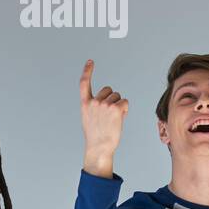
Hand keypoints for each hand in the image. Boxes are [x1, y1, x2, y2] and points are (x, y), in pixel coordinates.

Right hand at [80, 59, 126, 177]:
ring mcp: (104, 104)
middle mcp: (94, 101)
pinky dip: (124, 109)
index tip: (90, 61)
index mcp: (85, 103)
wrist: (99, 147)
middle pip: (109, 90)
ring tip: (112, 120)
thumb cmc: (96, 135)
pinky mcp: (115, 108)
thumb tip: (109, 101)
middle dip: (112, 99)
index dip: (87, 71)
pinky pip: (124, 102)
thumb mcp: (89, 118)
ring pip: (118, 96)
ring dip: (118, 105)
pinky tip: (119, 119)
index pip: (84, 83)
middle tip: (108, 116)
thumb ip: (95, 106)